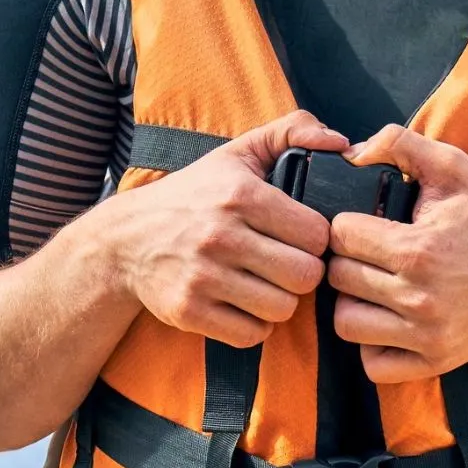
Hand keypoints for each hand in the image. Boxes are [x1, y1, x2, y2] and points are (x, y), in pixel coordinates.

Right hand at [109, 111, 348, 346]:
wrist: (124, 241)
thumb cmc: (192, 197)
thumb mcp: (236, 153)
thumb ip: (291, 131)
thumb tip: (343, 143)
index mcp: (240, 195)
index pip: (316, 234)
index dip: (316, 241)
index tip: (300, 240)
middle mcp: (220, 236)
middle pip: (304, 277)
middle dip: (302, 275)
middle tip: (286, 267)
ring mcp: (202, 278)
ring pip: (280, 309)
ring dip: (279, 302)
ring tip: (265, 287)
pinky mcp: (188, 311)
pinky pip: (250, 335)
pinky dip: (254, 326)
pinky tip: (244, 307)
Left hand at [328, 125, 467, 381]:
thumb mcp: (458, 169)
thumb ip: (403, 145)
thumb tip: (352, 152)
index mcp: (418, 249)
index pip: (341, 237)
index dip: (347, 226)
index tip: (364, 226)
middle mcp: (417, 296)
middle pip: (339, 280)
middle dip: (348, 262)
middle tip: (370, 256)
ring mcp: (424, 334)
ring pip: (345, 324)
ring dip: (352, 305)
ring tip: (373, 290)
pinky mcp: (433, 361)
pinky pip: (373, 365)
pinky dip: (372, 347)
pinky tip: (386, 324)